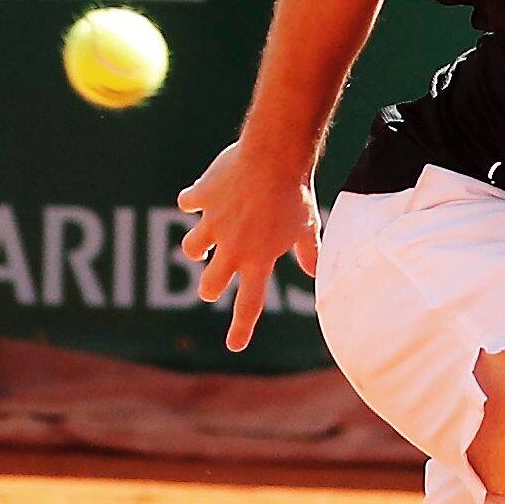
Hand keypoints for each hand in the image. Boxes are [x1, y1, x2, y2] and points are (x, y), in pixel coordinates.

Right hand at [175, 139, 319, 351]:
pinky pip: (188, 201)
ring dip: (196, 247)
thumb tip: (316, 273)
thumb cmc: (297, 193)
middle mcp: (232, 247)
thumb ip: (308, 252)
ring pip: (191, 248)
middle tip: (213, 282)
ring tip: (204, 239)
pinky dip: (193, 199)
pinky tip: (200, 195)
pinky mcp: (202, 197)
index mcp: (259, 259)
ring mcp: (214, 223)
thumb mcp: (308, 226)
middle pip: (209, 284)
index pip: (249, 304)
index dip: (241, 328)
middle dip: (209, 287)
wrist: (276, 157)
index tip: (235, 347)